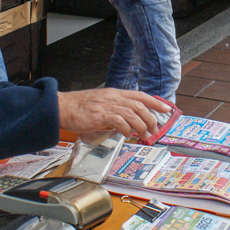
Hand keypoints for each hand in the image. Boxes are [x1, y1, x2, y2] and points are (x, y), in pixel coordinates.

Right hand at [57, 89, 171, 138]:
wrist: (62, 107)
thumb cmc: (80, 107)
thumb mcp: (102, 103)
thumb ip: (115, 110)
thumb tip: (127, 123)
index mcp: (115, 94)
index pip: (140, 95)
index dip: (155, 102)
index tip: (167, 109)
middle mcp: (114, 98)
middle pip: (140, 106)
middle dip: (151, 119)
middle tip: (155, 130)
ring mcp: (107, 105)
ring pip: (133, 113)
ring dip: (142, 126)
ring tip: (145, 136)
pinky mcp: (101, 115)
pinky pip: (119, 121)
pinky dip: (127, 128)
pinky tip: (128, 134)